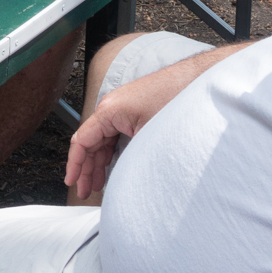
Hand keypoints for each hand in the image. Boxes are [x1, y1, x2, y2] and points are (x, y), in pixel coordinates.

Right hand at [63, 49, 227, 198]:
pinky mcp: (133, 111)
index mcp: (109, 110)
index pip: (82, 141)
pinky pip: (114, 134)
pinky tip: (111, 166)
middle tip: (84, 190)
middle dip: (86, 168)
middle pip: (90, 142)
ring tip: (96, 183)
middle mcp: (111, 107)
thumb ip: (128, 155)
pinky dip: (110, 152)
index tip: (72, 181)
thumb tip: (120, 176)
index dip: (75, 165)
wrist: (199, 82)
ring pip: (102, 139)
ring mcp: (121, 108)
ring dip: (98, 161)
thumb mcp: (148, 135)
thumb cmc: (175, 99)